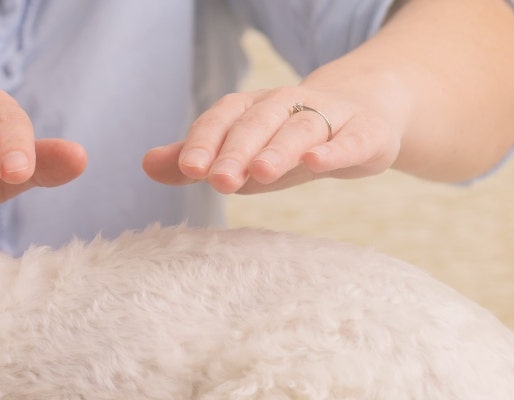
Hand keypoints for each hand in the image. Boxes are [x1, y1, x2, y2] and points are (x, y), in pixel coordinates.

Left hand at [142, 86, 402, 193]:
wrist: (362, 117)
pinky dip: (334, 150)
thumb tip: (146, 164)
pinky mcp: (366, 133)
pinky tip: (316, 162)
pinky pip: (350, 139)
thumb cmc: (285, 143)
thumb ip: (195, 161)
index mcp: (251, 109)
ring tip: (260, 172)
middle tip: (219, 180)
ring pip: (300, 129)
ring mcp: (328, 116)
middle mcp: (287, 105)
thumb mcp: (239, 154)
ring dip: (279, 149)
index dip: (205, 141)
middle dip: (237, 151)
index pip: (223, 119)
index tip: (189, 168)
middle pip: (258, 123)